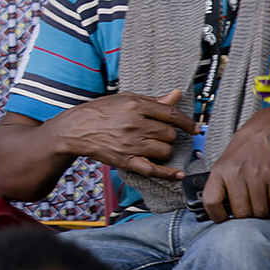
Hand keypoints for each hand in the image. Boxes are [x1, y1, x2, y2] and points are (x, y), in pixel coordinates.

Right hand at [49, 89, 196, 180]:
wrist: (75, 129)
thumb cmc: (99, 112)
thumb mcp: (124, 99)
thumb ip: (152, 100)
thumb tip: (175, 95)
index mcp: (135, 106)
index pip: (171, 115)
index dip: (187, 122)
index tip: (194, 128)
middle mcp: (135, 124)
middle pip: (169, 134)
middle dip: (169, 136)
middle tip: (160, 135)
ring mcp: (131, 144)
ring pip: (165, 151)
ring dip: (165, 150)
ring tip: (155, 147)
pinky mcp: (126, 160)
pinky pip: (153, 170)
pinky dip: (168, 174)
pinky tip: (178, 174)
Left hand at [202, 108, 269, 222]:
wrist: (269, 127)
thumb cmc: (247, 145)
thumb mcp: (226, 160)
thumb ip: (223, 182)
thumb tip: (221, 208)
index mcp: (222, 169)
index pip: (211, 200)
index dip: (215, 215)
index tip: (221, 218)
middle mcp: (239, 174)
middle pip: (240, 212)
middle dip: (244, 214)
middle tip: (248, 207)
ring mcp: (259, 177)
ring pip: (259, 212)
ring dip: (261, 210)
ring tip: (261, 199)